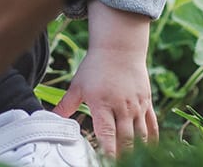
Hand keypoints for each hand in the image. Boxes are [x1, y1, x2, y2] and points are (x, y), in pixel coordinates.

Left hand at [56, 6, 156, 155]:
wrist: (119, 47)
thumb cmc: (96, 66)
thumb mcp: (78, 85)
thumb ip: (66, 105)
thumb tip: (50, 117)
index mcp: (103, 104)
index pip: (106, 134)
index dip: (108, 152)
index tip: (106, 163)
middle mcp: (122, 107)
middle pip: (126, 139)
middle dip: (123, 156)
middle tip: (119, 164)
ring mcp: (136, 106)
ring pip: (142, 135)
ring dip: (138, 151)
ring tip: (133, 161)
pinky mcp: (147, 102)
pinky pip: (153, 125)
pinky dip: (153, 140)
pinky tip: (150, 151)